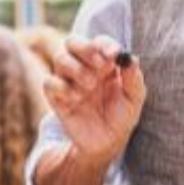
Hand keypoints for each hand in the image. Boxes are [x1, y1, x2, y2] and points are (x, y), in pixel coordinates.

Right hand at [43, 34, 145, 163]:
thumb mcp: (134, 98)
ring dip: (76, 68)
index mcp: (103, 62)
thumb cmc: (122, 116)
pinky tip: (76, 98)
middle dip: (85, 48)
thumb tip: (129, 59)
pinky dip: (62, 87)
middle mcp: (84, 67)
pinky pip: (49, 82)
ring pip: (60, 59)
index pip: (99, 42)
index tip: (114, 54)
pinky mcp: (56, 97)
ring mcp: (68, 80)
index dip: (105, 44)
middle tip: (100, 65)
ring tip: (90, 85)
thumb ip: (133, 79)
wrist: (107, 142)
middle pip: (73, 42)